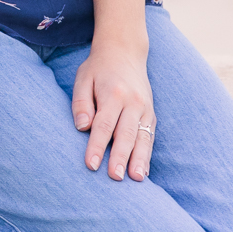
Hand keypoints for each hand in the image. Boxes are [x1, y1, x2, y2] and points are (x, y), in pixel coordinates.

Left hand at [72, 38, 154, 182]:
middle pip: (126, 134)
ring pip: (143, 138)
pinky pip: (150, 137)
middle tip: (115, 177)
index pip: (104, 124)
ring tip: (135, 179)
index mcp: (114, 93)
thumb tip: (81, 128)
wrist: (125, 52)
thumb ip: (81, 103)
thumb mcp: (83, 79)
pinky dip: (147, 155)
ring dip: (139, 160)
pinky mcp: (151, 114)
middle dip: (120, 157)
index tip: (91, 164)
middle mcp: (133, 102)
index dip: (97, 145)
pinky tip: (143, 171)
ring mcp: (145, 109)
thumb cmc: (98, 68)